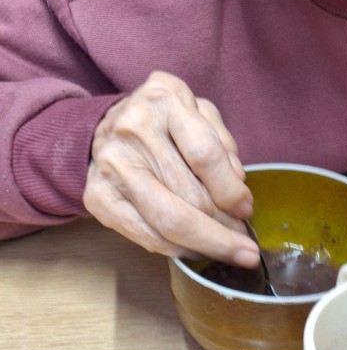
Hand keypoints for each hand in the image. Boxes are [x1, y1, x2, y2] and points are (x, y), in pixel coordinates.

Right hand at [83, 71, 258, 265]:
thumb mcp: (197, 109)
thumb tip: (238, 183)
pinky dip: (176, 249)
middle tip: (244, 242)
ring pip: (168, 221)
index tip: (247, 208)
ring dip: (206, 243)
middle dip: (224, 225)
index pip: (204, 154)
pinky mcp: (98, 196)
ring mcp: (112, 164)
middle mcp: (134, 129)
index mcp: (164, 99)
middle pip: (189, 193)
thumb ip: (221, 141)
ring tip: (229, 250)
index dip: (230, 189)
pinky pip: (145, 235)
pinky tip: (197, 250)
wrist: (104, 124)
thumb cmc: (161, 119)